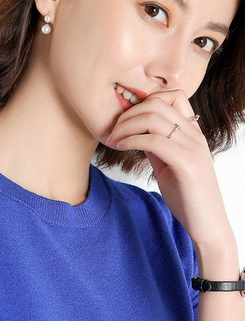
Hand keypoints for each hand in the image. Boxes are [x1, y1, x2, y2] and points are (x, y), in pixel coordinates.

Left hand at [106, 90, 232, 251]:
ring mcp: (193, 148)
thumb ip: (156, 146)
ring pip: (154, 118)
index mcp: (192, 133)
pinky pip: (154, 141)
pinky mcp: (187, 164)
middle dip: (129, 114)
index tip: (126, 119)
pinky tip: (121, 147)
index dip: (145, 102)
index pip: (173, 96)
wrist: (206, 224)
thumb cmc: (186, 195)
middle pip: (158, 103)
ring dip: (126, 126)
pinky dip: (132, 141)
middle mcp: (195, 135)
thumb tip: (136, 133)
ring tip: (113, 139)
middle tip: (113, 130)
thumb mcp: (168, 164)